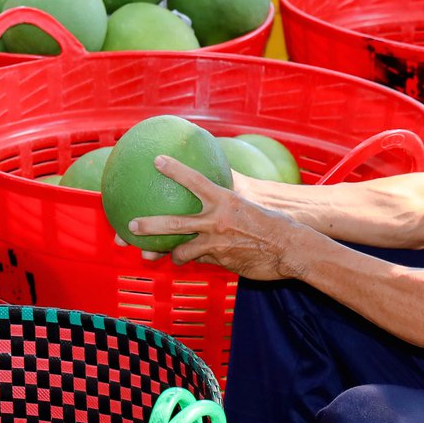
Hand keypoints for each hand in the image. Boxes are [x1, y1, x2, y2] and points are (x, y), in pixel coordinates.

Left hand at [126, 158, 306, 279]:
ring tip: (159, 254)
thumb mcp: (250, 203)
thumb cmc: (274, 224)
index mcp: (225, 200)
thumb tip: (213, 189)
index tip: (157, 160)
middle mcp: (217, 221)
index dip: (174, 169)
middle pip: (174, 223)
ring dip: (171, 253)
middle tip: (130, 227)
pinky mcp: (221, 262)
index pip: (195, 180)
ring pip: (182, 250)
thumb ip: (227, 199)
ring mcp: (217, 244)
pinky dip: (195, 259)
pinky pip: (201, 260)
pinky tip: (193, 260)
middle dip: (149, 225)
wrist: (292, 250)